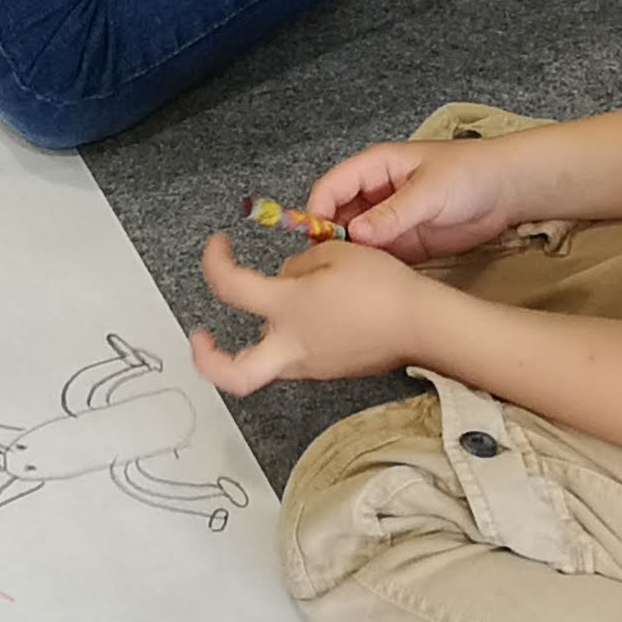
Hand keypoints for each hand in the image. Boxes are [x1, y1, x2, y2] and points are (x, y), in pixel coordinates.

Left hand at [190, 229, 421, 395]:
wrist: (421, 324)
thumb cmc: (381, 285)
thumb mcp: (335, 253)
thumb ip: (298, 263)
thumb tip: (287, 276)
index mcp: (287, 309)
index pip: (230, 289)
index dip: (214, 263)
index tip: (218, 246)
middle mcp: (292, 346)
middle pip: (234, 374)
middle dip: (208, 360)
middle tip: (200, 337)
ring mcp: (311, 365)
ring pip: (267, 363)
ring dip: (258, 337)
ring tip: (281, 299)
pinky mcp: (330, 370)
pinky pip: (297, 357)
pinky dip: (292, 336)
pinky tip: (314, 312)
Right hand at [306, 132, 526, 260]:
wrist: (507, 191)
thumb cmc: (468, 174)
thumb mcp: (429, 191)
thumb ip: (392, 213)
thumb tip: (356, 234)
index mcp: (373, 168)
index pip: (330, 188)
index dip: (318, 213)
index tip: (317, 243)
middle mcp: (374, 195)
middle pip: (336, 217)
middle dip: (330, 241)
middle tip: (331, 270)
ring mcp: (387, 221)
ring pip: (354, 241)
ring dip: (350, 258)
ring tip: (348, 282)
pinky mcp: (403, 244)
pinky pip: (377, 257)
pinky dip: (370, 269)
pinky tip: (370, 284)